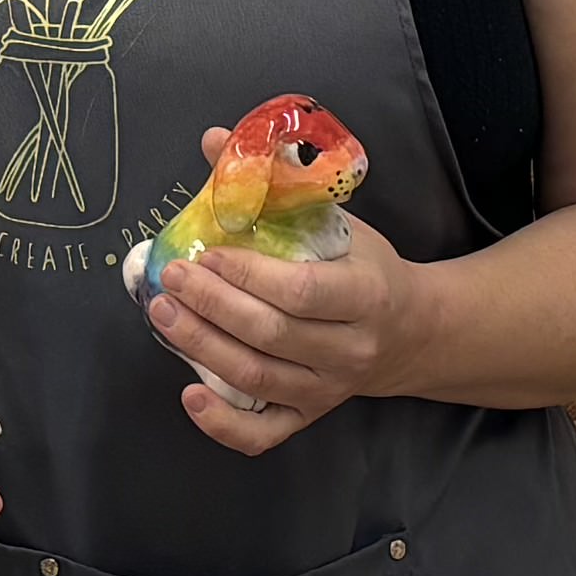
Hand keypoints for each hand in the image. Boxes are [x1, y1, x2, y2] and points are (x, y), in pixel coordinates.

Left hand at [147, 141, 426, 455]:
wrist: (411, 333)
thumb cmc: (366, 268)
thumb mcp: (339, 219)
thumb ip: (279, 182)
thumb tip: (215, 140)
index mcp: (365, 296)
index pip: (302, 292)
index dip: (248, 276)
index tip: (208, 254)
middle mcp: (349, 350)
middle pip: (272, 336)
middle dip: (213, 307)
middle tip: (172, 279)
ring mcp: (328, 390)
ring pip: (258, 380)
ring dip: (203, 348)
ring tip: (163, 315)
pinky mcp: (308, 416)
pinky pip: (263, 434)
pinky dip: (222, 424)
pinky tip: (189, 394)